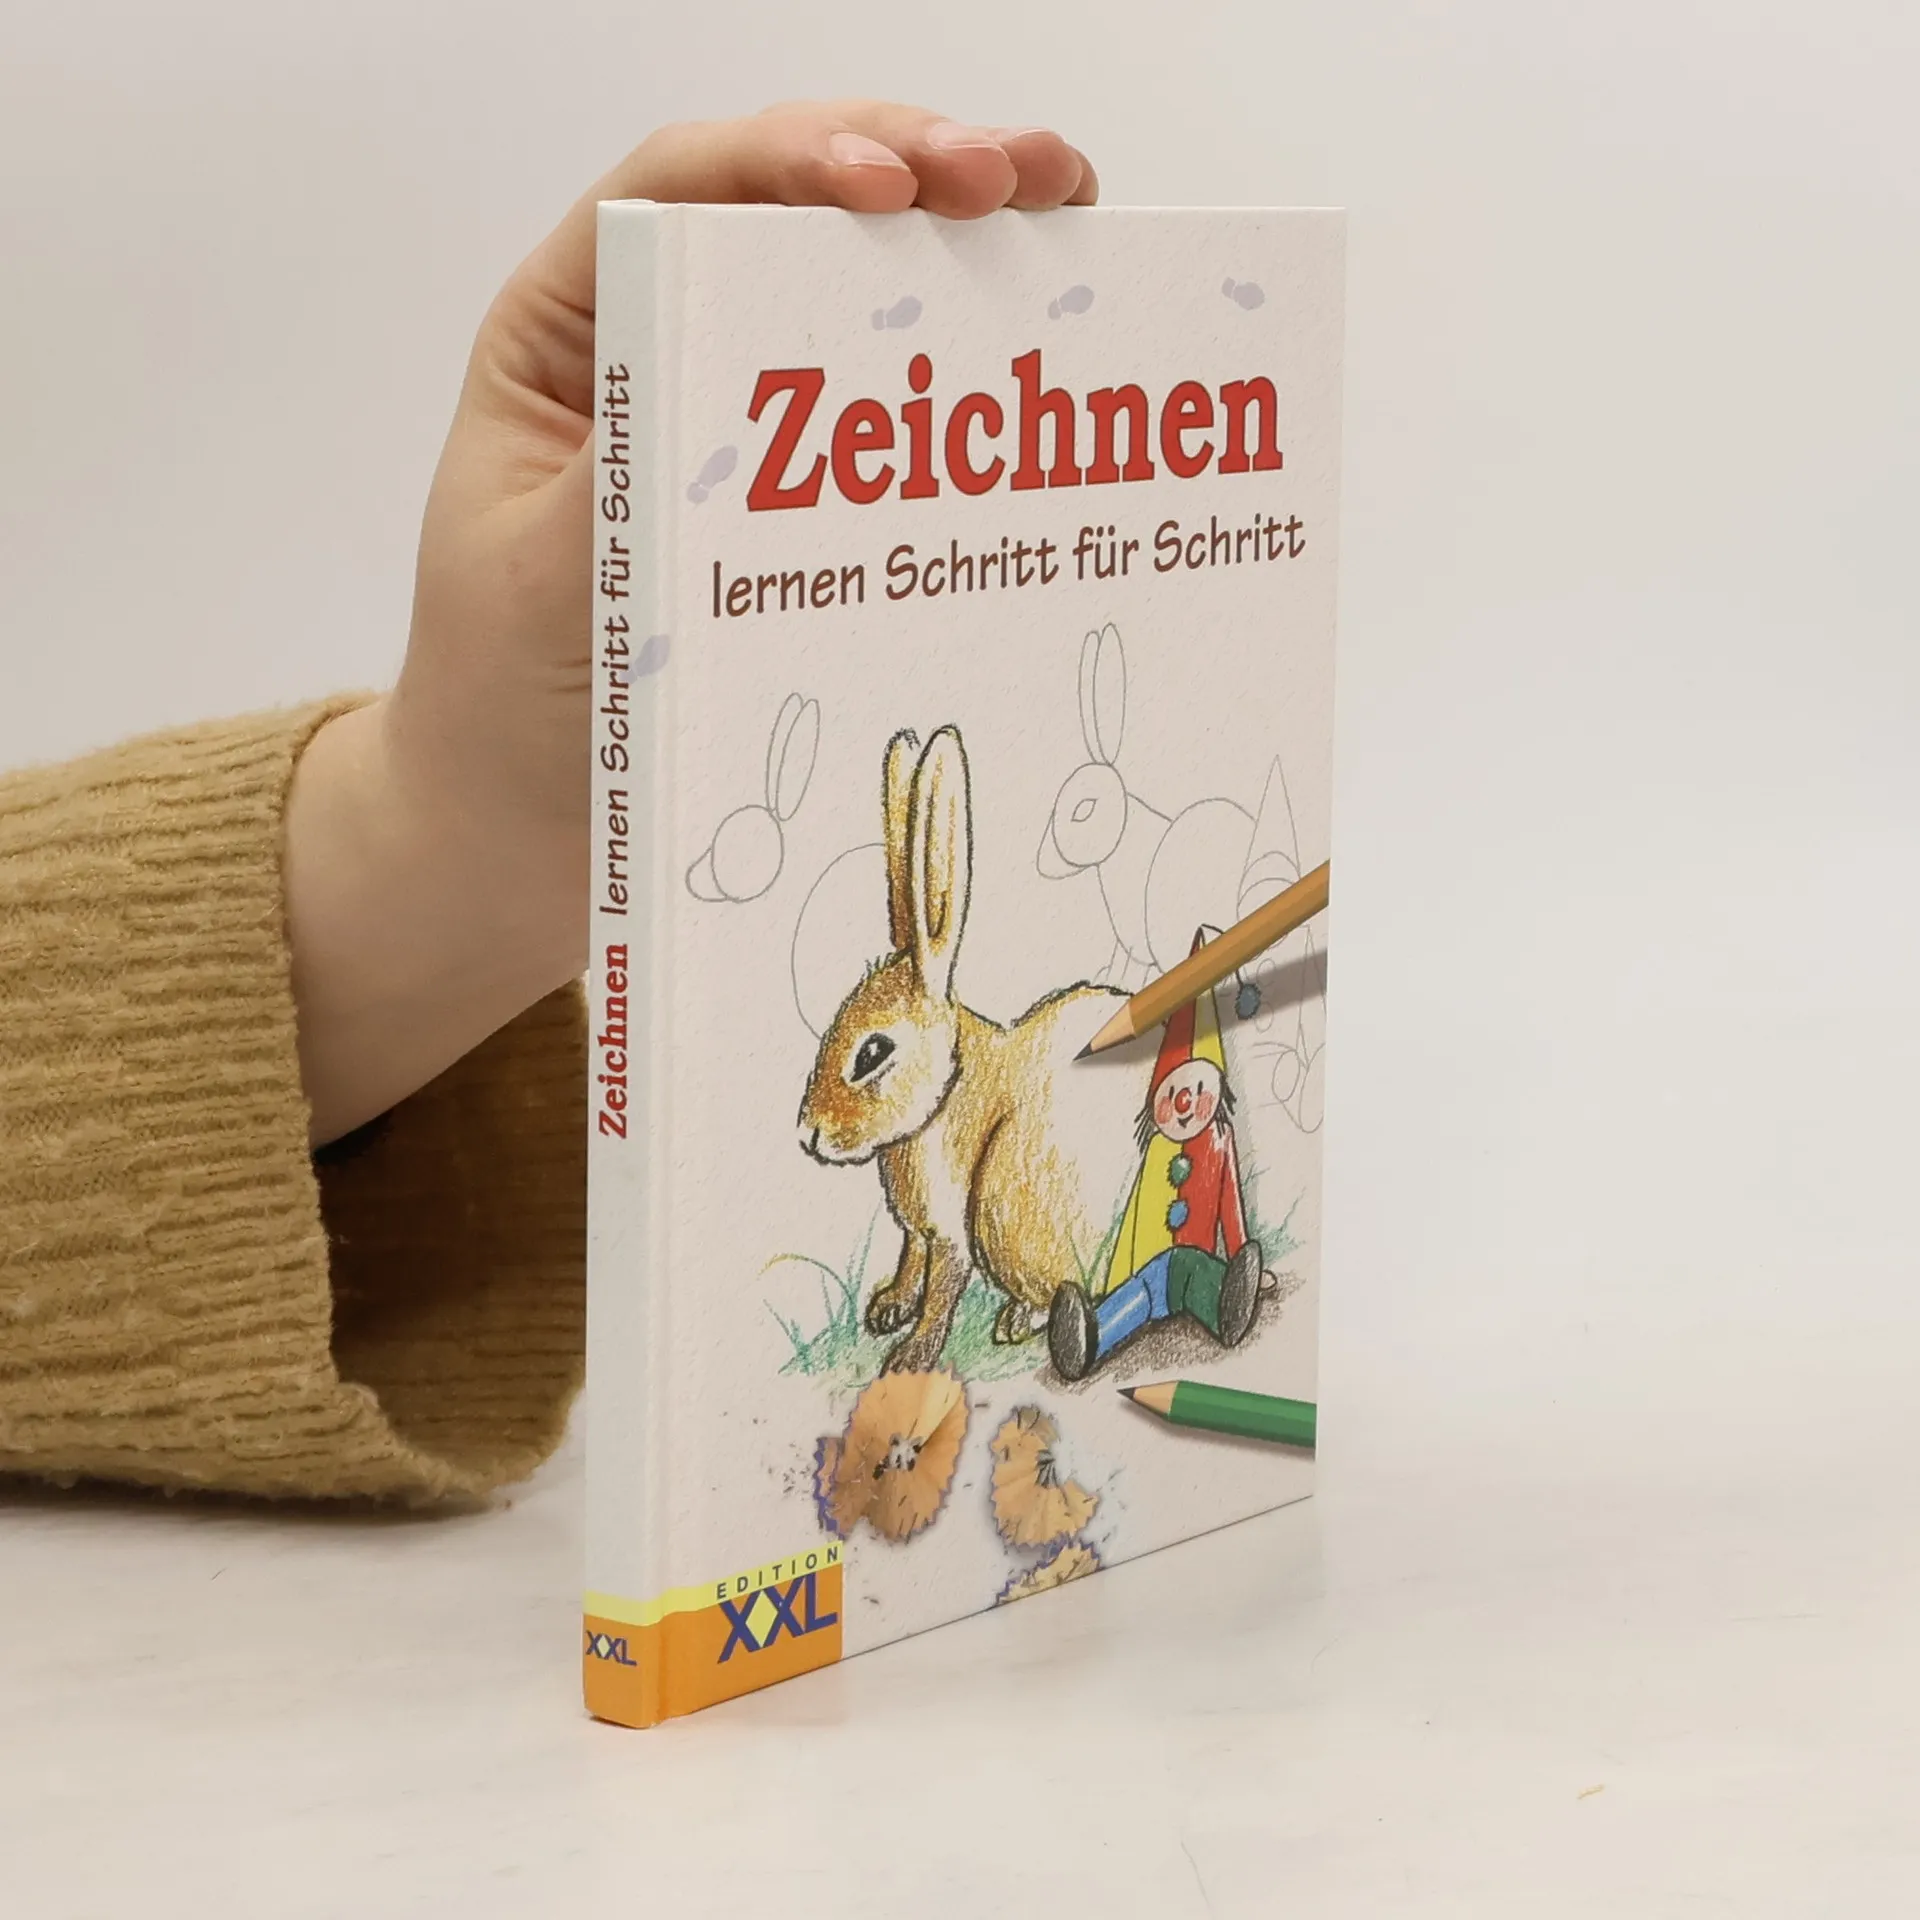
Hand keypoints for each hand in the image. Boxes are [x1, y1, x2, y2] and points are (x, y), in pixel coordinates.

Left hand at [285, 104, 1097, 1143]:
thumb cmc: (501, 707)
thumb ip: (625, 488)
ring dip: (972, 242)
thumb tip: (742, 411)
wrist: (525, 836)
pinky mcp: (816, 516)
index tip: (889, 184)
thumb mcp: (541, 587)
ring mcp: (754, 435)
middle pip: (799, 213)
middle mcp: (668, 356)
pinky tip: (1061, 345)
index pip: (684, 191)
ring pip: (866, 297)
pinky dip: (978, 382)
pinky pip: (904, 429)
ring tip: (1071, 211)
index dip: (795, 156)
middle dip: (919, 168)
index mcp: (573, 336)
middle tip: (1024, 178)